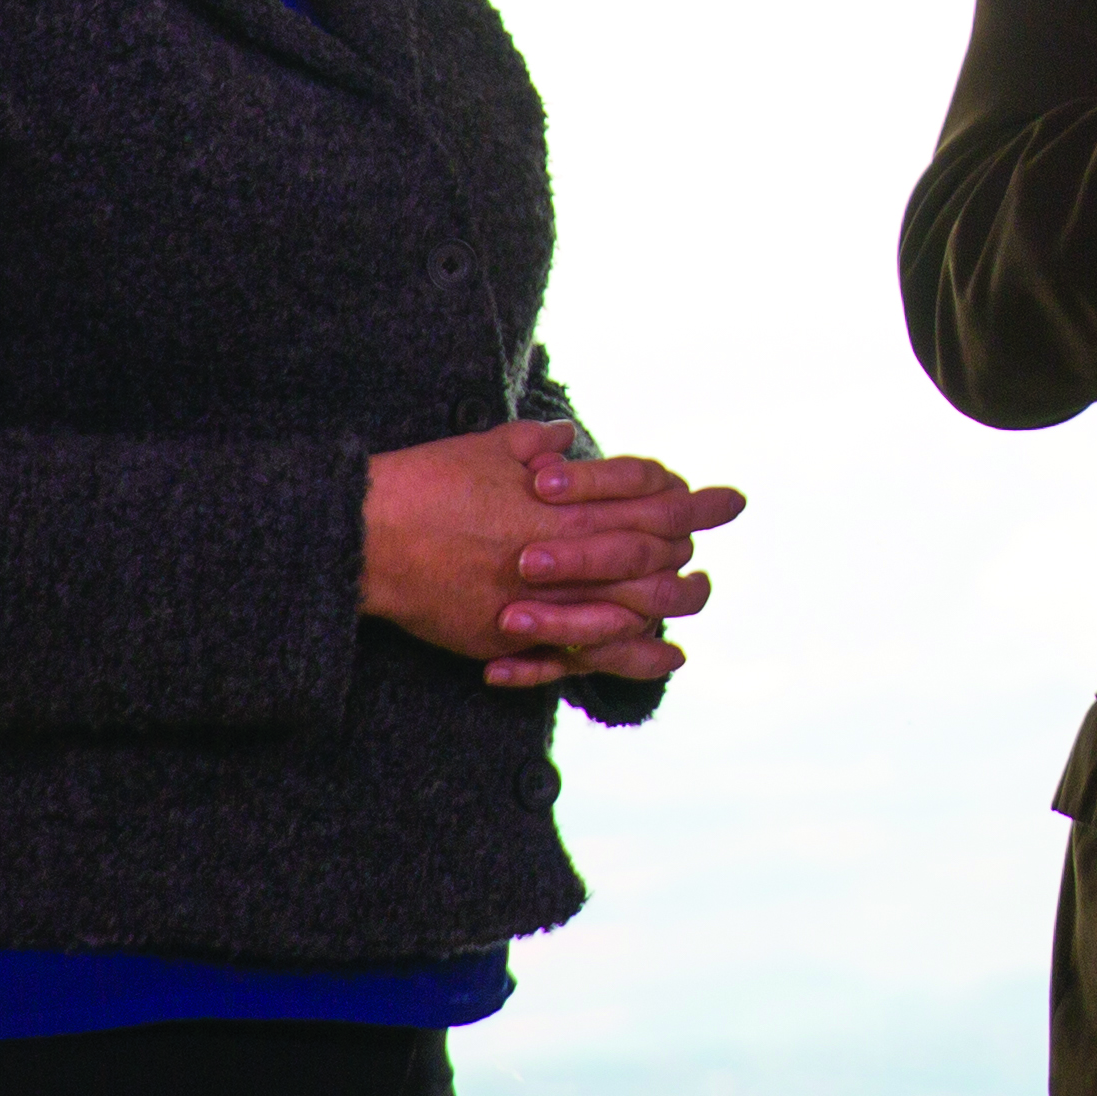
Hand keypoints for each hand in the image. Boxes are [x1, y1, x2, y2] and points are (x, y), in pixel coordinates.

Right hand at [362, 415, 748, 690]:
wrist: (365, 538)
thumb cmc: (424, 484)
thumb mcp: (488, 447)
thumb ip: (536, 445)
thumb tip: (565, 439)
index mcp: (562, 504)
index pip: (650, 502)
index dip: (695, 501)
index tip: (732, 500)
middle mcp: (562, 554)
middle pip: (653, 556)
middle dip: (692, 547)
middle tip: (716, 544)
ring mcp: (542, 600)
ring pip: (632, 609)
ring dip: (673, 602)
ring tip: (699, 592)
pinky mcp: (513, 636)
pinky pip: (588, 655)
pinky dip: (632, 656)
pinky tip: (664, 654)